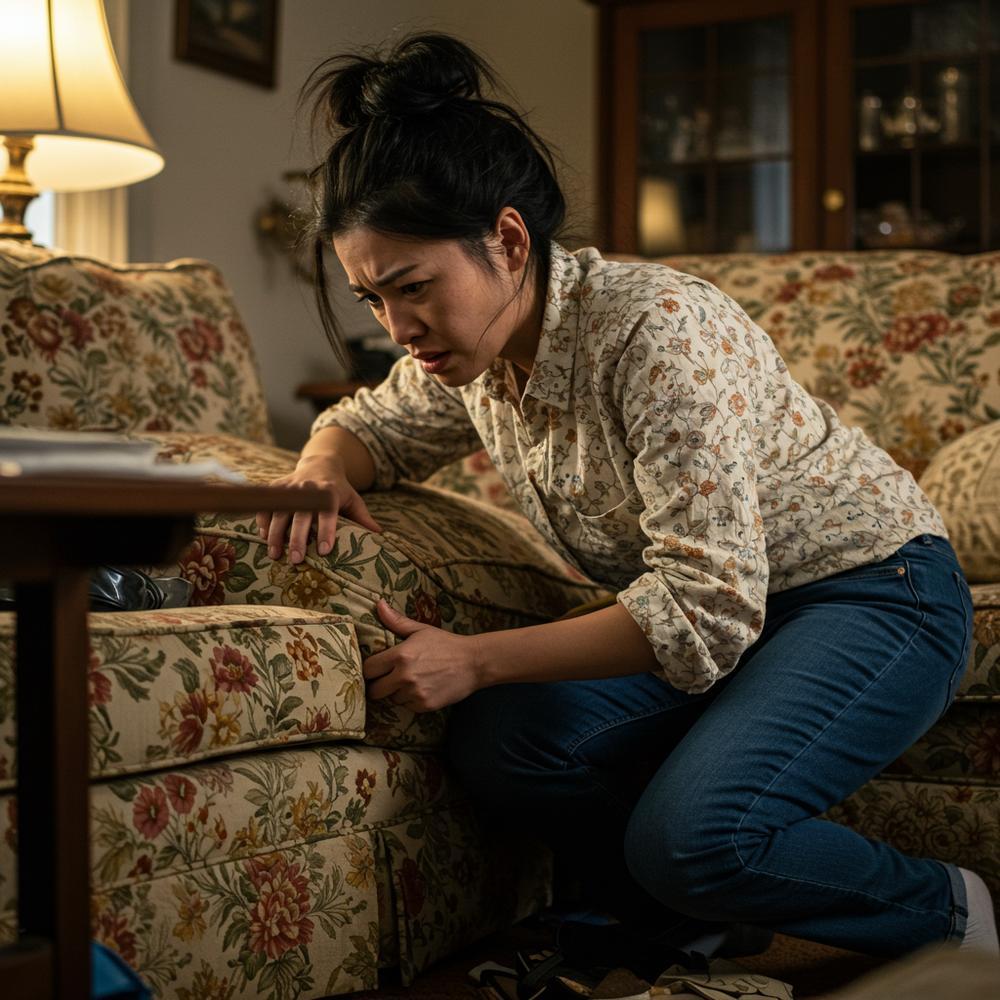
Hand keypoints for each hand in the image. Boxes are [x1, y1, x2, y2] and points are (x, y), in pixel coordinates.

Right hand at [256, 454, 381, 563]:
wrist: (320, 464)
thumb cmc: (339, 489)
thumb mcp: (354, 500)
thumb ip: (364, 518)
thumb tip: (380, 536)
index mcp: (329, 493)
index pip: (328, 513)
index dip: (327, 531)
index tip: (325, 550)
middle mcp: (308, 489)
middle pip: (301, 516)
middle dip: (297, 539)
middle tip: (296, 559)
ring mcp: (290, 487)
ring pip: (279, 511)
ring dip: (275, 534)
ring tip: (275, 554)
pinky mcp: (276, 486)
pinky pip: (266, 504)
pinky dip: (263, 520)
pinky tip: (264, 536)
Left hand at [363, 599, 483, 712]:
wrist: (474, 663)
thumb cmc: (446, 644)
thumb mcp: (421, 630)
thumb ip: (396, 621)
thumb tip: (379, 603)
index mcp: (400, 655)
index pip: (368, 669)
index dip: (369, 670)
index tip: (375, 669)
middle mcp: (404, 676)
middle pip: (374, 691)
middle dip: (378, 686)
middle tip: (387, 680)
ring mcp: (414, 693)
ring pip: (391, 699)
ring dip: (396, 693)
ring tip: (410, 682)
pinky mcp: (424, 706)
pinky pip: (407, 706)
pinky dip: (411, 700)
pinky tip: (422, 689)